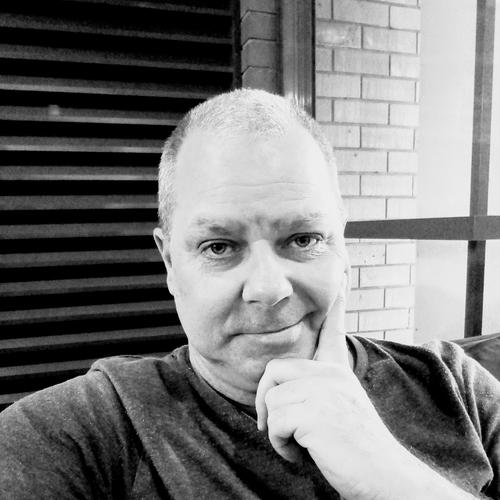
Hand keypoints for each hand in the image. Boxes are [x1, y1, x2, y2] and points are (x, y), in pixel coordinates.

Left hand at [254, 286, 472, 498]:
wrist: (385, 479)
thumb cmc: (357, 451)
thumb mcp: (341, 410)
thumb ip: (319, 392)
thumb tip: (288, 388)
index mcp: (338, 373)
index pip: (331, 336)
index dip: (335, 312)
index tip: (340, 287)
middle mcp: (331, 375)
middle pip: (275, 371)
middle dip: (265, 400)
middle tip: (273, 426)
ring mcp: (324, 391)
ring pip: (272, 401)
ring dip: (277, 432)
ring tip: (299, 445)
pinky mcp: (315, 412)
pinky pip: (275, 422)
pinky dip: (280, 444)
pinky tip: (301, 454)